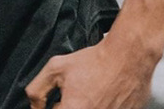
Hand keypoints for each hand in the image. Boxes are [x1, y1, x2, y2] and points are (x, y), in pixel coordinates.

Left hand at [25, 38, 154, 108]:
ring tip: (89, 95)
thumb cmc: (93, 62)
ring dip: (83, 105)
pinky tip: (101, 98)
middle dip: (65, 105)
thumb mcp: (56, 68)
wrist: (127, 60)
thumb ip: (37, 90)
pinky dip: (100, 106)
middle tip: (73, 96)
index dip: (55, 106)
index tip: (58, 100)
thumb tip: (36, 107)